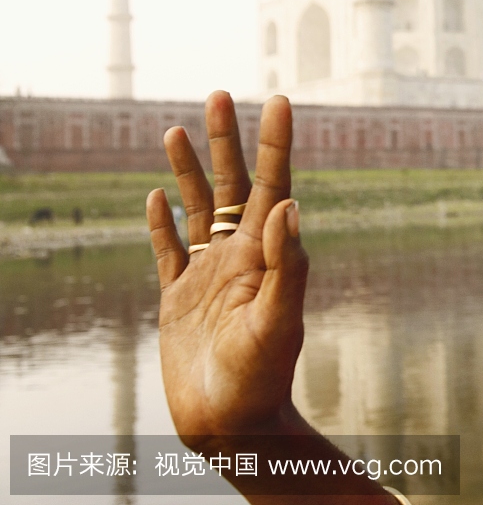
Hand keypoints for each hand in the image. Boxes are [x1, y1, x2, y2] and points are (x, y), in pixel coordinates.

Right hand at [146, 92, 308, 446]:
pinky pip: (168, 251)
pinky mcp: (178, 298)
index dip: (276, 143)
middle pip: (234, 185)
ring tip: (175, 130)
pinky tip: (154, 198)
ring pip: (198, 209)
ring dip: (188, 171)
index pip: (275, 185)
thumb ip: (287, 264)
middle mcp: (239, 256)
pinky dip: (161, 224)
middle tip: (219, 94)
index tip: (279, 100)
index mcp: (266, 255)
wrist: (230, 425)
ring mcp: (207, 275)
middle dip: (227, 140)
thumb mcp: (280, 320)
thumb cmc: (262, 379)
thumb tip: (290, 205)